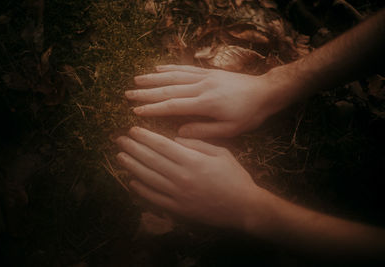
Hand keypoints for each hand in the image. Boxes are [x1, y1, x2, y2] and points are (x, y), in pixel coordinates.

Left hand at [115, 126, 267, 228]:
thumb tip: (175, 139)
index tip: (133, 130)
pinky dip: (140, 189)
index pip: (161, 145)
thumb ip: (197, 143)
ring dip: (131, 166)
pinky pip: (154, 198)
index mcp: (192, 160)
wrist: (244, 208)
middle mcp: (181, 177)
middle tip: (119, 140)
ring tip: (120, 156)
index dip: (144, 137)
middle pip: (150, 160)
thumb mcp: (221, 153)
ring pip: (148, 178)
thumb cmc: (235, 177)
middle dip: (133, 148)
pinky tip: (131, 181)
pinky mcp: (178, 210)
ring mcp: (178, 195)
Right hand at [126, 65, 289, 137]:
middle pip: (168, 89)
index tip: (136, 111)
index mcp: (206, 103)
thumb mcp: (230, 129)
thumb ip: (203, 131)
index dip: (153, 109)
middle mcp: (201, 87)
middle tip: (127, 95)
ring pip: (174, 76)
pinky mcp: (208, 72)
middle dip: (146, 92)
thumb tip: (179, 132)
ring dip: (153, 78)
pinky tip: (158, 68)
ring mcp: (204, 76)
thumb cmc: (249, 115)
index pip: (173, 106)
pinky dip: (170, 68)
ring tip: (136, 80)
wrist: (265, 92)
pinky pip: (185, 68)